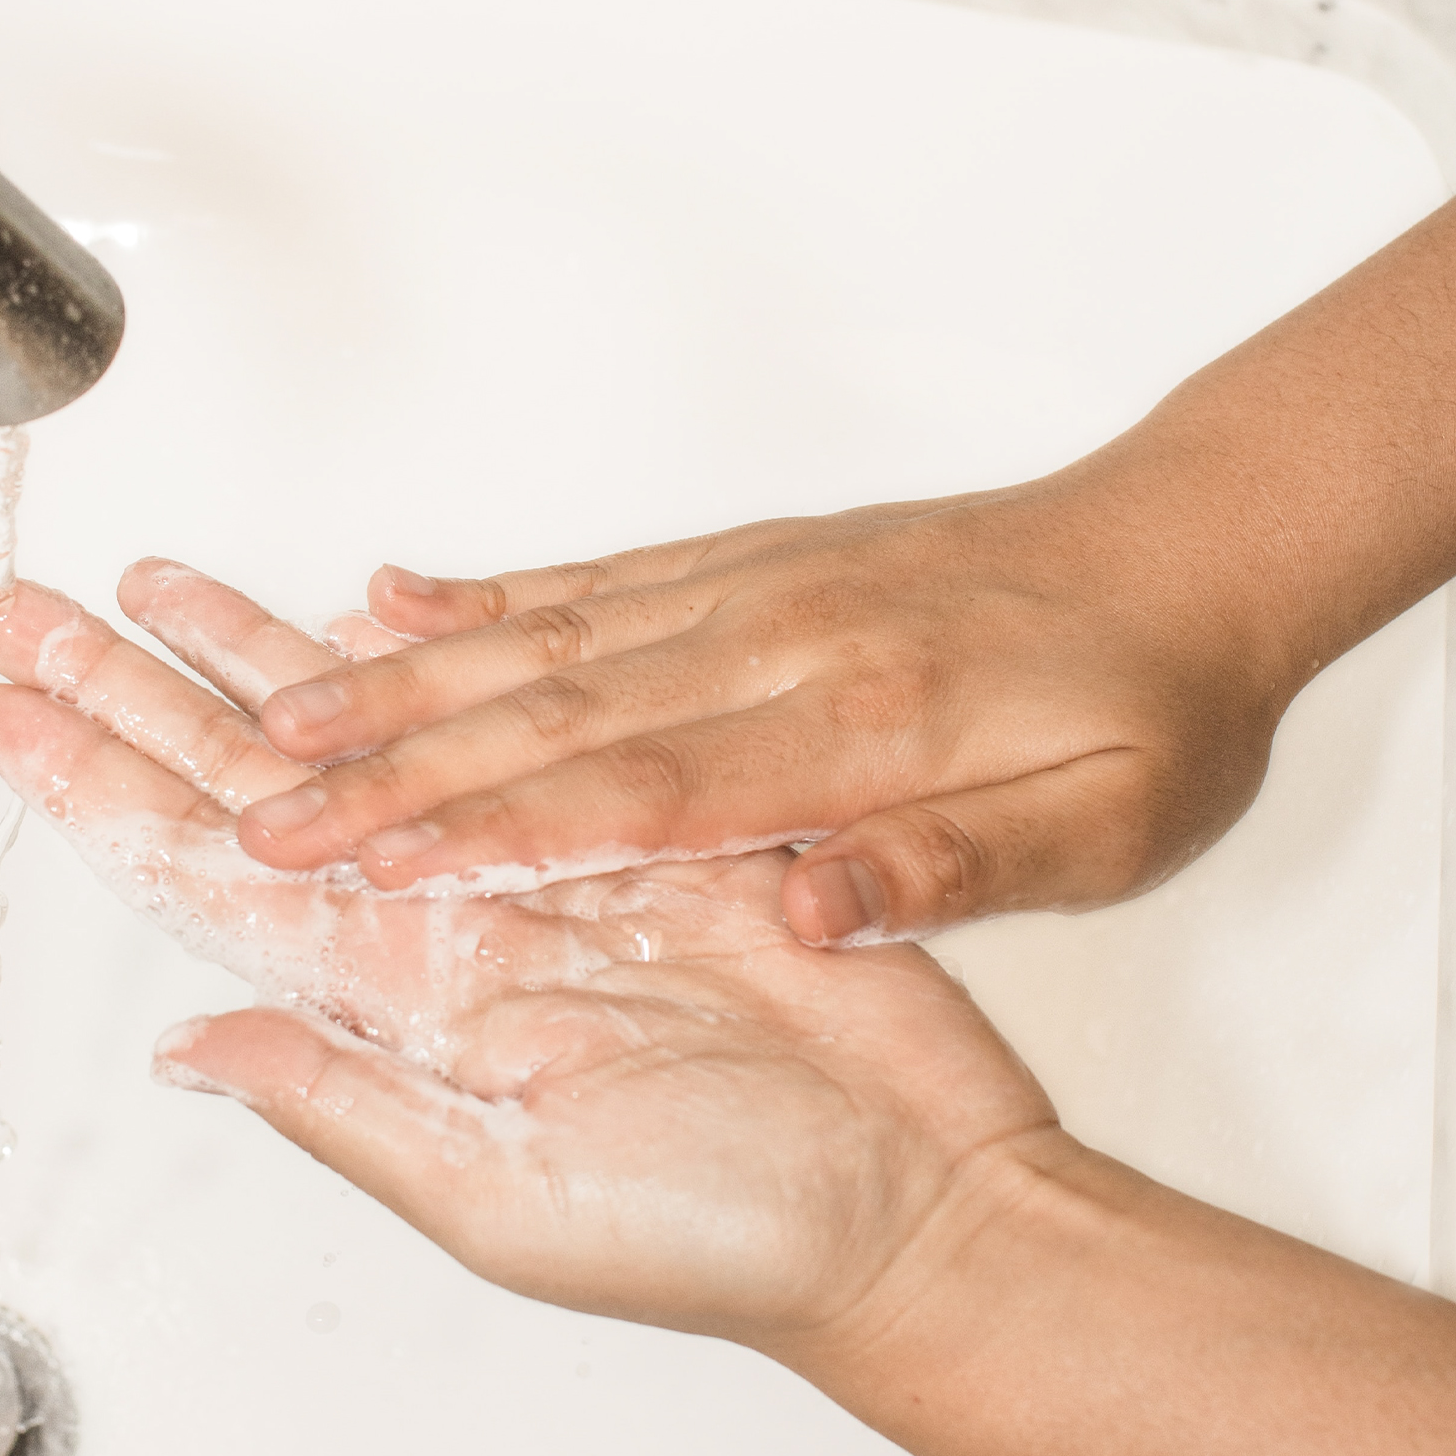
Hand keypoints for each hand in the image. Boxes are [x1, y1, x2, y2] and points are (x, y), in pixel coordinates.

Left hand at [0, 566, 1063, 1346]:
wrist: (912, 1201)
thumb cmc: (725, 1236)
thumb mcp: (505, 1198)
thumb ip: (343, 1110)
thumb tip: (188, 1050)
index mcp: (391, 1009)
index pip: (202, 874)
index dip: (95, 787)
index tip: (3, 712)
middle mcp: (437, 923)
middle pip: (243, 781)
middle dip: (126, 691)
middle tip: (22, 613)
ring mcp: (528, 863)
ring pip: (355, 729)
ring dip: (248, 653)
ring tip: (155, 580)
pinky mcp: (634, 817)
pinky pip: (498, 714)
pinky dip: (424, 661)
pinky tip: (352, 613)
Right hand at [230, 478, 1305, 945]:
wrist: (1192, 549)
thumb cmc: (1156, 706)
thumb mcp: (1110, 827)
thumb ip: (957, 867)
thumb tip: (813, 905)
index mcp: (862, 729)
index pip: (640, 794)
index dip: (494, 833)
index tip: (372, 871)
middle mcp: (778, 642)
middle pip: (551, 712)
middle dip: (391, 768)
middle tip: (262, 813)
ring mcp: (751, 588)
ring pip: (542, 638)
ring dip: (401, 681)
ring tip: (277, 717)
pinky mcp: (744, 560)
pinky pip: (589, 576)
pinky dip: (481, 594)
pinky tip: (393, 604)